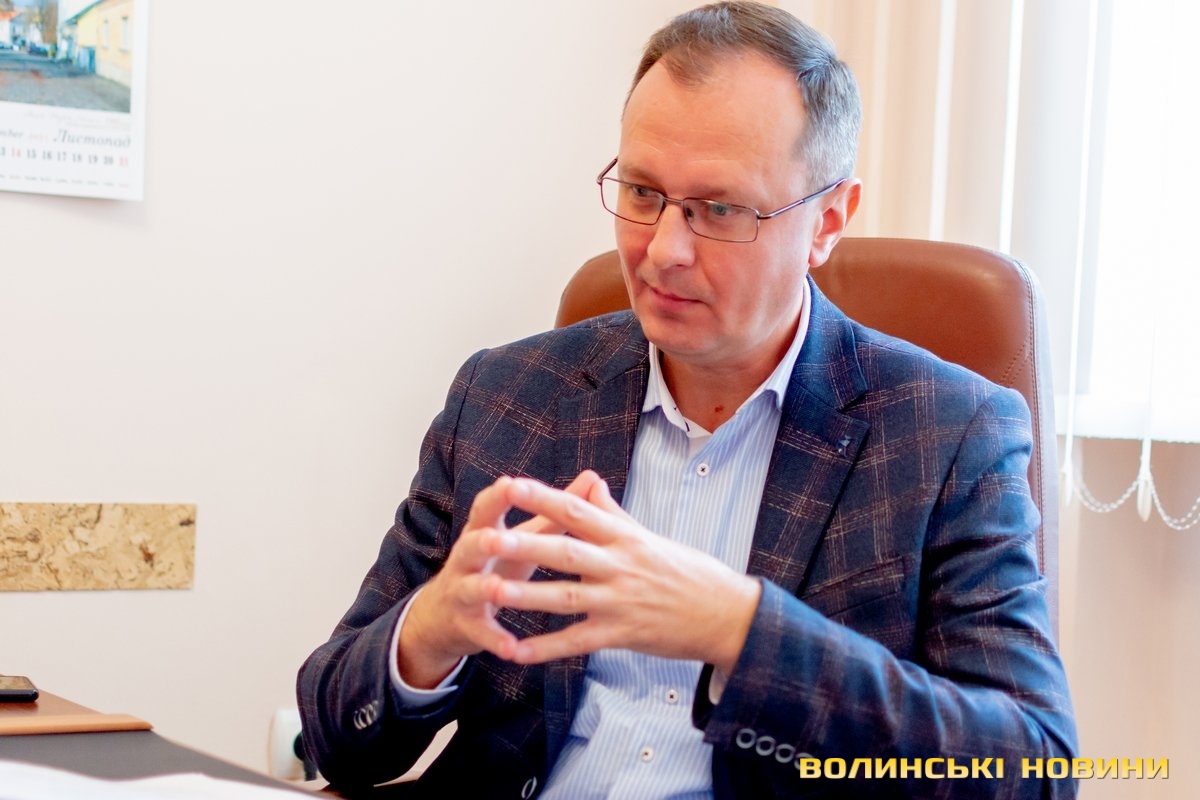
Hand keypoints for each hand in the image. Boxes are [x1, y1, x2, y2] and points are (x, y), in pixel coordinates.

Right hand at [398, 471, 604, 687]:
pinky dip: (494, 639)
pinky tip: (511, 648)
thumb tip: (593, 477)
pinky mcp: (465, 624)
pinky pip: (480, 631)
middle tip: (497, 537)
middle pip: (471, 544)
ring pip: (470, 588)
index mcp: (483, 531)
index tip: (510, 483)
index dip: (497, 497)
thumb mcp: (522, 536)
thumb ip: (555, 510)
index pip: (486, 509)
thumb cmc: (497, 564)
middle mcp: (467, 558)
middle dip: (483, 541)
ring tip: (498, 590)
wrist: (447, 614)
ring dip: (484, 588)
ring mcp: (462, 591)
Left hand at [486, 476, 761, 674]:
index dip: (543, 498)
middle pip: (565, 553)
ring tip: (489, 593)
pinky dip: (545, 648)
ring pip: (566, 598)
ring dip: (526, 597)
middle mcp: (620, 566)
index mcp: (625, 537)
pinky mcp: (622, 635)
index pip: (578, 512)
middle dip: (524, 546)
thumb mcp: (650, 536)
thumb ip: (612, 512)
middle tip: (486, 539)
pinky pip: (577, 642)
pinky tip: (514, 651)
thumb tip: (590, 480)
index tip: (511, 485)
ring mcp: (620, 602)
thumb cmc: (688, 572)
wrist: (727, 614)